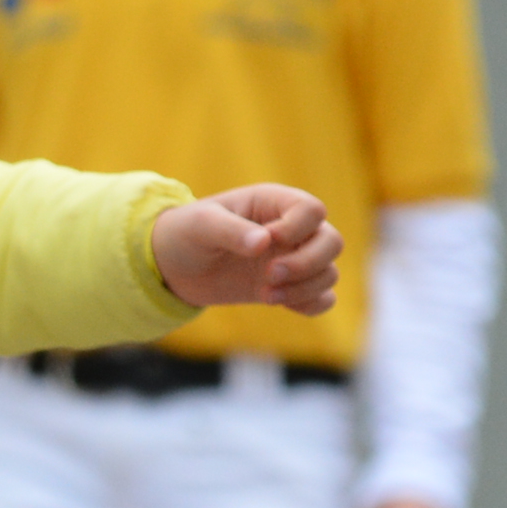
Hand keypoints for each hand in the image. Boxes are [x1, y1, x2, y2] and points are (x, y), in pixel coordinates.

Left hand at [151, 185, 341, 315]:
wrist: (174, 267)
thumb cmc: (186, 233)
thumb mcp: (201, 225)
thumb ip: (231, 230)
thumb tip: (264, 243)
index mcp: (274, 203)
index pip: (312, 210)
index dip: (297, 229)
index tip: (266, 241)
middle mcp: (291, 229)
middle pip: (331, 242)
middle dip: (306, 263)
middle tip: (269, 276)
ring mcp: (293, 259)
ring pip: (329, 272)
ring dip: (304, 288)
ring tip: (265, 295)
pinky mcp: (289, 287)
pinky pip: (322, 298)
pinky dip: (310, 304)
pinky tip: (278, 302)